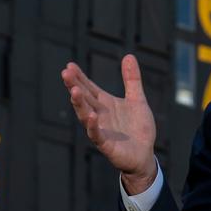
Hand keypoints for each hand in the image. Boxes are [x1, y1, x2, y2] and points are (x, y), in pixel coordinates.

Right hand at [61, 54, 156, 193]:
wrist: (145, 154)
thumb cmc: (138, 128)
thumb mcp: (137, 99)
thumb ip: (132, 79)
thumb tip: (129, 55)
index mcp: (105, 104)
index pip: (90, 88)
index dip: (80, 77)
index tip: (69, 65)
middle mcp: (99, 115)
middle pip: (84, 99)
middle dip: (74, 86)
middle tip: (65, 73)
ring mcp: (101, 129)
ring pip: (85, 115)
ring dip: (79, 104)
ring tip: (74, 91)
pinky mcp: (106, 144)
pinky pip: (97, 135)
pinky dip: (93, 126)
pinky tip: (91, 116)